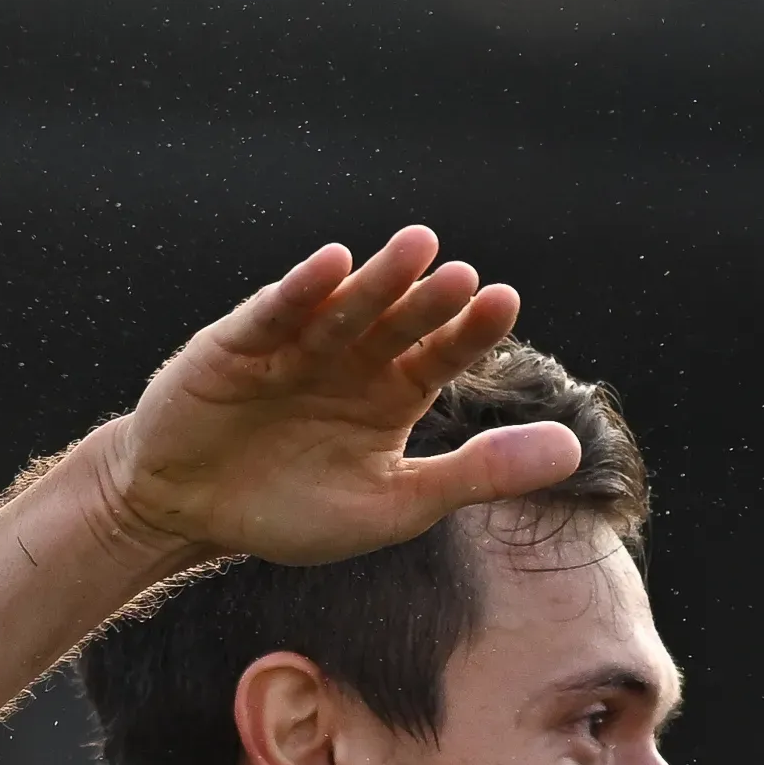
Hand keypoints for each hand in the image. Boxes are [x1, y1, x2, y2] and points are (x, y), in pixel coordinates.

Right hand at [91, 227, 581, 570]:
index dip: (469, 330)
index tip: (504, 301)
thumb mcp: (396, 505)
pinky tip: (331, 265)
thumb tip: (574, 451)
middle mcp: (349, 359)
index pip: (441, 354)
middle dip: (428, 300)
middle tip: (463, 277)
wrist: (189, 516)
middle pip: (398, 322)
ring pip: (344, 307)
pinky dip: (301, 291)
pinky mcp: (238, 344)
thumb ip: (479, 474)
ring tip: (417, 248)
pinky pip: (275, 312)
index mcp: (391, 394)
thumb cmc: (291, 511)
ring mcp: (294, 346)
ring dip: (377, 279)